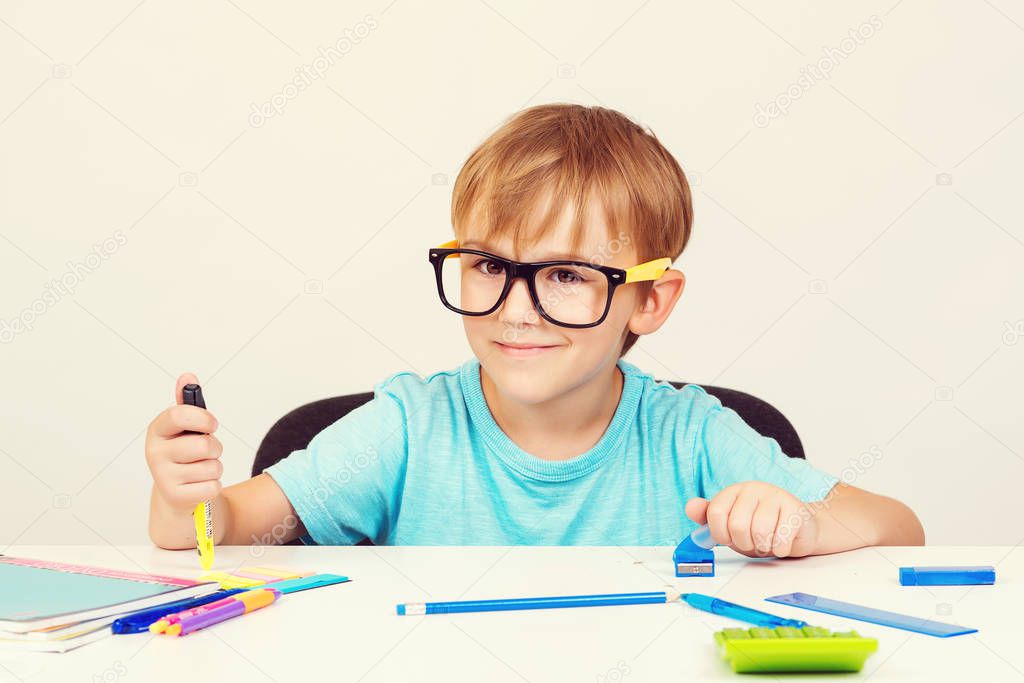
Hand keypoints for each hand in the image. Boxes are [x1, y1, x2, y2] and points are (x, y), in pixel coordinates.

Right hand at [145, 373, 222, 511]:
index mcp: (157, 430)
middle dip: (215, 447)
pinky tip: (199, 486)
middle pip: (204, 444)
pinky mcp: (176, 497)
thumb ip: (188, 404)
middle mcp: (154, 452)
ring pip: (212, 466)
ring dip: (215, 467)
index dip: (203, 418)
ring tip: (200, 469)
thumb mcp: (185, 429)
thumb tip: (187, 377)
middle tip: (207, 451)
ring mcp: (163, 477)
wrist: (176, 494)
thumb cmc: (184, 454)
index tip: (212, 424)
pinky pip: (213, 486)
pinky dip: (213, 485)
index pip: (179, 415)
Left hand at [685, 481, 818, 557]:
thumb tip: (690, 507)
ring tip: (767, 542)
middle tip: (752, 541)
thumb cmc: (761, 527)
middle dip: (744, 543)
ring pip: (760, 532)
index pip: (715, 513)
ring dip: (763, 547)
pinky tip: (782, 542)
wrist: (799, 528)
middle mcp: (753, 489)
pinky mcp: (796, 509)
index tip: (729, 538)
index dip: (721, 534)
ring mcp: (775, 496)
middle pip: (738, 525)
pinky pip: (781, 538)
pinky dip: (780, 548)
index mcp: (734, 491)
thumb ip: (708, 517)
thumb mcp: (730, 523)